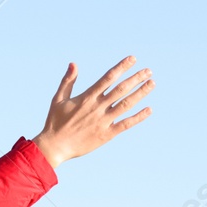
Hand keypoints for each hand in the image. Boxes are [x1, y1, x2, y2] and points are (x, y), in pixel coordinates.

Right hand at [33, 56, 153, 168]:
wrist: (55, 146)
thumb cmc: (55, 122)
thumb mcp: (58, 99)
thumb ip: (68, 81)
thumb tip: (73, 64)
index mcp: (87, 97)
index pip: (108, 78)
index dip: (122, 67)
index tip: (133, 59)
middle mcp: (97, 107)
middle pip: (121, 89)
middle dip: (136, 78)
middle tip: (148, 71)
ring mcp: (103, 121)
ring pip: (126, 104)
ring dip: (140, 93)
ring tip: (152, 83)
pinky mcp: (106, 134)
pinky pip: (125, 124)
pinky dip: (138, 117)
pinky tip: (149, 109)